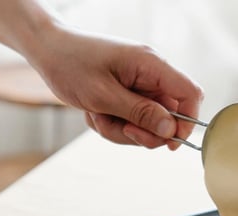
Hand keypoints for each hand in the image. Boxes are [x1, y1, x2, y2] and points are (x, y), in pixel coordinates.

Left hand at [35, 25, 203, 148]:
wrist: (47, 49)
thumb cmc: (71, 65)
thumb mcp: (104, 96)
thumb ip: (140, 113)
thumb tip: (171, 130)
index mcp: (150, 65)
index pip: (190, 94)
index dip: (187, 122)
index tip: (168, 144)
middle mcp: (150, 73)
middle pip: (168, 116)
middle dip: (143, 132)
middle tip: (118, 129)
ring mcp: (140, 83)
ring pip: (148, 123)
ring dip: (123, 130)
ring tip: (98, 117)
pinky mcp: (129, 92)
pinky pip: (132, 119)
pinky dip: (114, 124)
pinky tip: (95, 113)